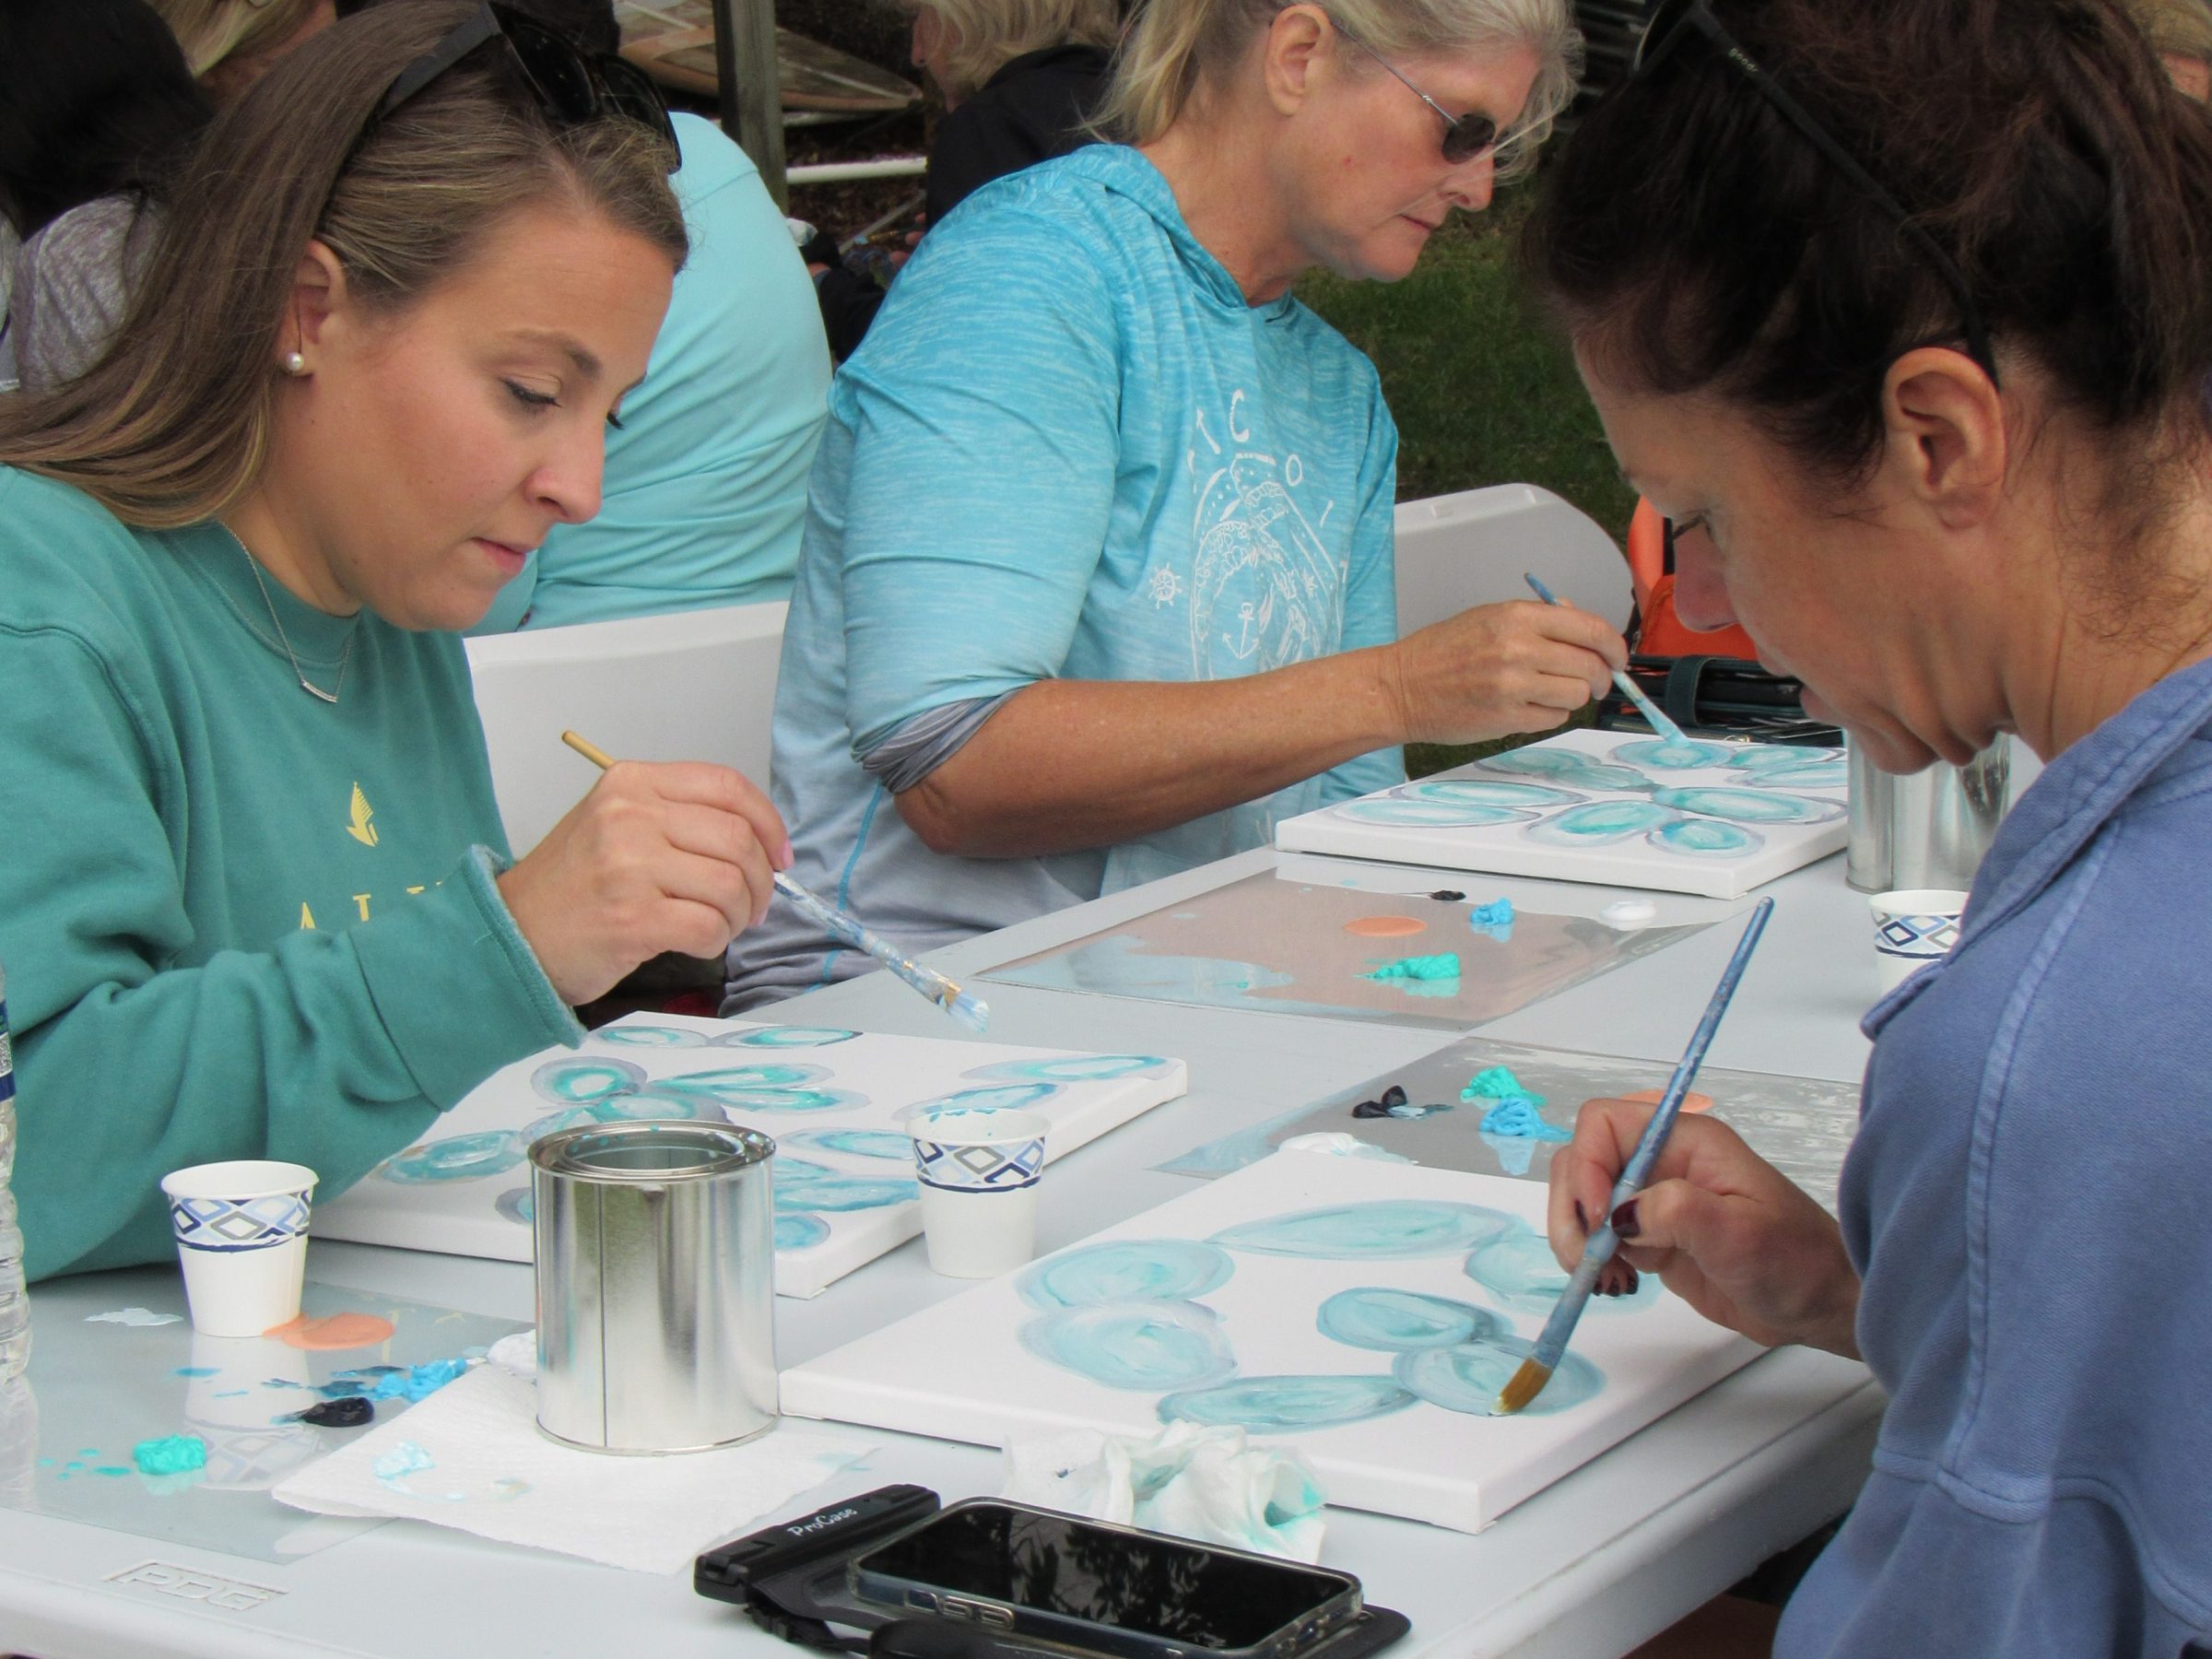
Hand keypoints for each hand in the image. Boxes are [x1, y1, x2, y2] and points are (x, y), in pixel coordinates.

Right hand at [496, 762, 790, 1005]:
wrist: (513, 933)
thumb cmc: (571, 885)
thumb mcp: (615, 823)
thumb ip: (679, 817)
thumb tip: (759, 841)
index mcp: (632, 782)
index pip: (727, 785)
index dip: (768, 822)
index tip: (780, 855)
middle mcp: (630, 815)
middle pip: (737, 838)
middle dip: (762, 879)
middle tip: (753, 905)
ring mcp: (629, 866)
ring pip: (730, 885)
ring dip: (738, 915)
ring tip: (721, 925)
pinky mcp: (631, 918)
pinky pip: (708, 926)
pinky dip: (717, 941)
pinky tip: (699, 943)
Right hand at [1384, 600, 1623, 743]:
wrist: (1401, 687)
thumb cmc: (1443, 652)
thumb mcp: (1490, 617)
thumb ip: (1539, 620)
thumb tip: (1585, 631)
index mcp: (1517, 616)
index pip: (1590, 628)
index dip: (1614, 646)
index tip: (1617, 657)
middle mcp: (1519, 648)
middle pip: (1591, 665)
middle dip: (1601, 676)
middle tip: (1595, 682)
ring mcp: (1513, 685)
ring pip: (1577, 694)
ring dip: (1573, 696)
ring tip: (1550, 693)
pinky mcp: (1507, 718)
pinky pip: (1554, 718)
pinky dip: (1550, 714)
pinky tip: (1529, 707)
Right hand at [1546, 1097, 1861, 1356]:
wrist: (1820, 1304)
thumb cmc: (1794, 1259)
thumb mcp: (1739, 1232)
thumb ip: (1676, 1211)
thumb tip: (1615, 1215)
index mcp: (1683, 1140)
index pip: (1604, 1123)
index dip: (1588, 1163)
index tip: (1598, 1218)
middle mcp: (1660, 1161)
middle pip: (1581, 1160)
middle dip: (1571, 1207)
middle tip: (1588, 1260)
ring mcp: (1651, 1200)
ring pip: (1581, 1200)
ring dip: (1575, 1236)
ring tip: (1600, 1277)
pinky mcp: (1649, 1238)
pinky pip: (1597, 1236)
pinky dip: (1590, 1259)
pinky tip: (1613, 1283)